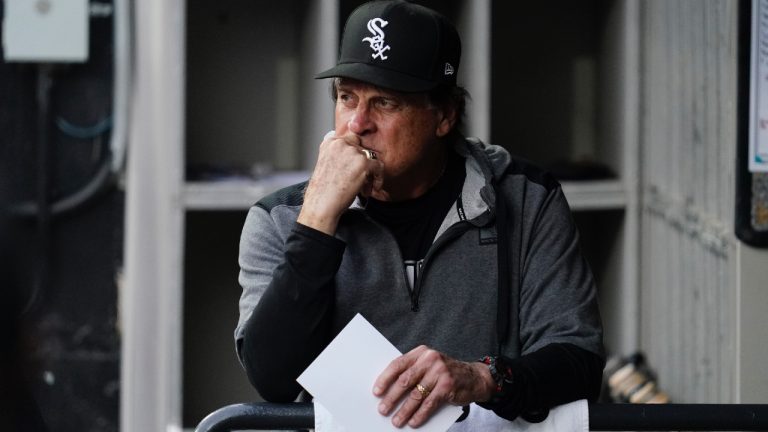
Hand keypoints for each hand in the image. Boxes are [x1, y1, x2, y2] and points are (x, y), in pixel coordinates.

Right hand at [297, 131, 382, 234]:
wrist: (322, 204)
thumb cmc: (323, 190)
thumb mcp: (327, 165)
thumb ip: (339, 154)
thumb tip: (356, 153)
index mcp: (330, 142)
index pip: (351, 140)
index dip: (355, 155)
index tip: (355, 168)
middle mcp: (340, 143)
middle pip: (362, 149)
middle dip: (362, 165)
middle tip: (359, 181)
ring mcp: (352, 152)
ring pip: (371, 158)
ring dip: (369, 173)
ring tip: (363, 188)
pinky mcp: (363, 162)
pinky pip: (379, 166)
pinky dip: (378, 178)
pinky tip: (373, 188)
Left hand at [372, 345, 495, 427]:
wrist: (474, 377)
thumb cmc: (445, 373)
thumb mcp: (429, 366)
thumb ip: (413, 372)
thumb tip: (389, 391)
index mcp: (421, 353)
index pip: (398, 364)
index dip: (385, 379)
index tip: (376, 392)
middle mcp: (430, 359)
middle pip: (405, 381)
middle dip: (392, 398)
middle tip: (383, 409)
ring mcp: (440, 372)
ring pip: (416, 395)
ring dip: (404, 410)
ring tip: (396, 421)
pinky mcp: (448, 386)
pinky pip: (429, 404)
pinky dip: (419, 415)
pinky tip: (413, 422)